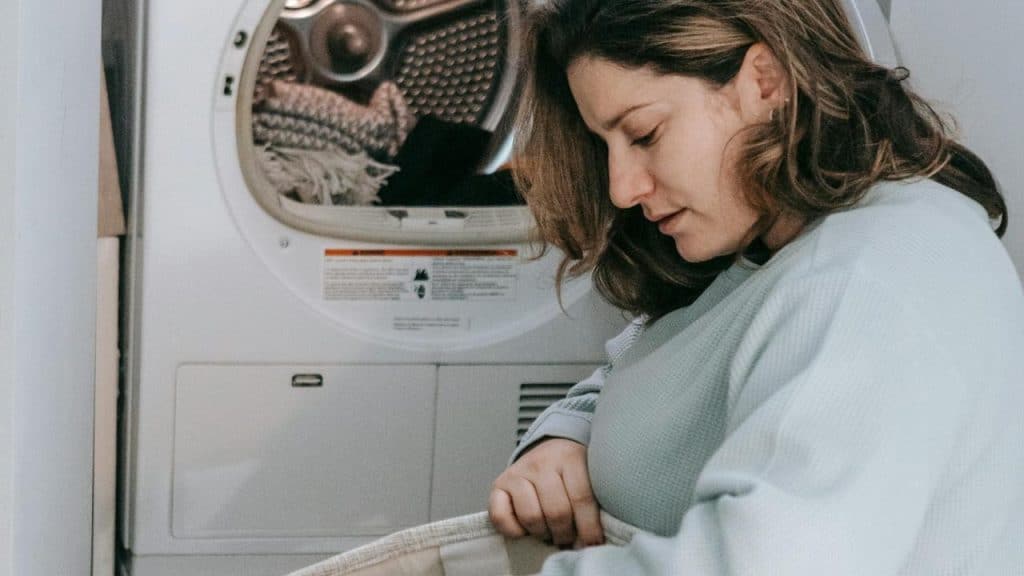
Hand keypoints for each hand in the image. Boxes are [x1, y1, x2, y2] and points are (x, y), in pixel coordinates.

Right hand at [489, 438, 603, 548]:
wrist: (548, 450)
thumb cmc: (571, 472)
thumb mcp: (589, 476)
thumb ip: (591, 503)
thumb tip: (591, 542)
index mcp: (570, 458)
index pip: (582, 498)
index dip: (589, 528)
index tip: (594, 544)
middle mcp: (541, 463)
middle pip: (557, 512)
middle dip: (565, 534)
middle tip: (569, 538)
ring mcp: (517, 472)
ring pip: (531, 517)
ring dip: (543, 534)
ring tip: (550, 533)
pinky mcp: (498, 484)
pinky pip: (500, 517)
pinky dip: (514, 531)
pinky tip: (526, 530)